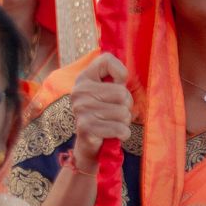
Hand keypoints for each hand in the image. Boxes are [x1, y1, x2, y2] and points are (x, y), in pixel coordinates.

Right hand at [68, 53, 130, 174]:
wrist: (89, 146)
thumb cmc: (105, 115)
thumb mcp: (107, 92)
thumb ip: (115, 78)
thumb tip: (123, 76)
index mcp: (84, 78)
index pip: (107, 60)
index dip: (120, 74)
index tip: (116, 86)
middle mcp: (79, 91)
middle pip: (122, 92)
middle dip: (126, 106)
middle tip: (114, 113)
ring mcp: (81, 109)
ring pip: (123, 113)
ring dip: (124, 122)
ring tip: (111, 124)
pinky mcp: (87, 128)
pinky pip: (121, 129)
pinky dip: (122, 134)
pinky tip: (112, 134)